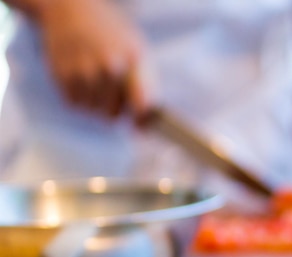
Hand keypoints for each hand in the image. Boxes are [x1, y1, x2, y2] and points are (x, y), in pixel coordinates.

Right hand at [35, 0, 149, 118]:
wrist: (71, 11)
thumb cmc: (111, 35)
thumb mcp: (138, 52)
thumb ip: (146, 88)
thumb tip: (143, 128)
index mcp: (133, 61)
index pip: (140, 106)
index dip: (139, 119)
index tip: (137, 120)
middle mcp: (109, 67)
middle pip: (113, 114)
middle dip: (114, 108)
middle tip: (112, 90)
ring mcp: (83, 71)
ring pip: (92, 111)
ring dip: (95, 103)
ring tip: (96, 82)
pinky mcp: (61, 74)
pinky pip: (74, 104)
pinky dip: (79, 98)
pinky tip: (82, 80)